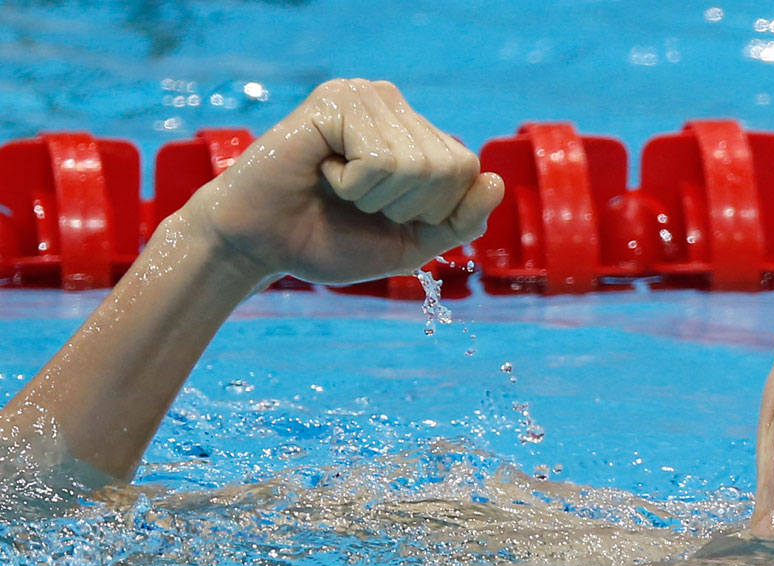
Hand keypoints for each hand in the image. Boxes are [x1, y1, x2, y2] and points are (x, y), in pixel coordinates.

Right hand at [183, 78, 503, 283]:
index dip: (432, 211)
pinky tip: (323, 172)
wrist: (262, 246)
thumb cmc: (331, 239)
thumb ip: (460, 220)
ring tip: (339, 187)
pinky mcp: (336, 101)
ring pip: (416, 165)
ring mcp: (365, 97)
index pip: (468, 170)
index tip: (382, 211)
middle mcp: (394, 105)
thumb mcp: (412, 242)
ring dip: (374, 197)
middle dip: (404, 205)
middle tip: (356, 200)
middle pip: (449, 166)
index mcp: (415, 131)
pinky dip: (352, 185)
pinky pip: (379, 160)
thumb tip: (495, 181)